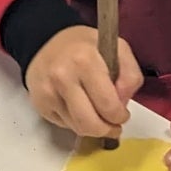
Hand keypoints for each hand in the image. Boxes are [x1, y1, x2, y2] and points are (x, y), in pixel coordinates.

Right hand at [24, 26, 143, 138]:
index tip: (122, 114)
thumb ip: (130, 75)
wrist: (44, 40)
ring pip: (77, 129)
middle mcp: (62, 77)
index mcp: (85, 61)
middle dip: (106, 129)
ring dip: (92, 127)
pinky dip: (75, 122)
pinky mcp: (39, 103)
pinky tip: (78, 107)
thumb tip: (123, 103)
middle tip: (113, 124)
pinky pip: (64, 125)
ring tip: (96, 114)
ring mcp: (48, 92)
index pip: (108, 106)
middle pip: (90, 124)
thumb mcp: (117, 48)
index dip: (120, 116)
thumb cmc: (84, 46)